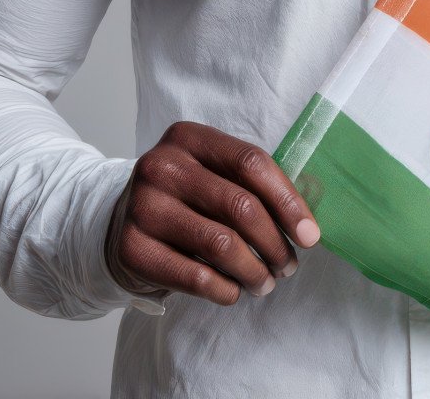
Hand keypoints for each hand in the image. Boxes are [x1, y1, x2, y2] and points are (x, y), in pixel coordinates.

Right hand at [104, 121, 321, 305]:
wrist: (119, 223)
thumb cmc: (184, 198)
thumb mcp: (211, 174)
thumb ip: (251, 185)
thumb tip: (306, 224)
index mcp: (189, 137)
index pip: (251, 163)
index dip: (288, 201)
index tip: (310, 235)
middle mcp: (162, 165)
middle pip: (240, 205)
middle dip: (275, 243)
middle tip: (288, 266)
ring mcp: (143, 206)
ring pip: (221, 244)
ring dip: (254, 271)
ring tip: (266, 283)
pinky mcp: (132, 248)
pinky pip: (195, 277)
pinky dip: (225, 289)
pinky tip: (234, 291)